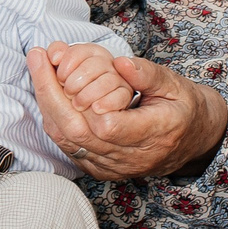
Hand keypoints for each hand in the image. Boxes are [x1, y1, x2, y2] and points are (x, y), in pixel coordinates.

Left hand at [29, 50, 224, 181]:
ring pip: (67, 140)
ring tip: (37, 67)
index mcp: (155, 135)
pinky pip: (67, 146)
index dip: (84, 101)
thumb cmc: (182, 108)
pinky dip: (53, 116)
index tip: (65, 70)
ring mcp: (113, 168)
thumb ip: (148, 74)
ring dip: (47, 102)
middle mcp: (131, 158)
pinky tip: (46, 89)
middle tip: (38, 58)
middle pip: (79, 132)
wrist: (190, 142)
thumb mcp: (176, 85)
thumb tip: (121, 63)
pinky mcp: (99, 170)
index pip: (110, 127)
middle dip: (51, 92)